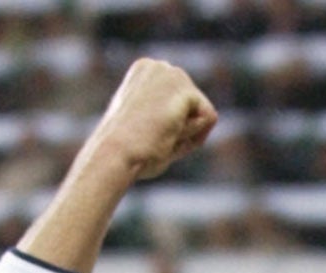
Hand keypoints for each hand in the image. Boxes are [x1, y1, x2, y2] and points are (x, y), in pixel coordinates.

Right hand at [95, 59, 217, 182]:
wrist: (115, 153)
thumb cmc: (128, 151)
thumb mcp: (147, 129)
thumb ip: (172, 119)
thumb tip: (210, 115)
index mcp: (144, 73)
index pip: (179, 104)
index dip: (171, 128)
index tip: (145, 134)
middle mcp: (158, 66)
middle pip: (193, 107)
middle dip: (181, 130)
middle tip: (153, 137)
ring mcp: (171, 73)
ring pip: (203, 112)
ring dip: (186, 133)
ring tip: (160, 135)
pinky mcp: (183, 88)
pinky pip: (209, 117)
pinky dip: (195, 134)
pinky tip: (170, 133)